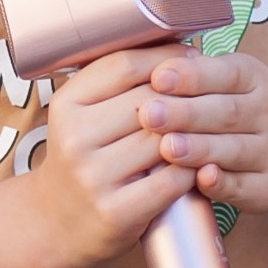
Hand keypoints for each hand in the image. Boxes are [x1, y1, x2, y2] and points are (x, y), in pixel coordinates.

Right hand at [23, 46, 195, 267]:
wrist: (55, 222)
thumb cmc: (83, 158)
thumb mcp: (82, 114)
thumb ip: (117, 83)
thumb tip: (176, 46)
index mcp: (67, 104)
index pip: (124, 66)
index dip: (165, 57)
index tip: (192, 55)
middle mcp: (75, 138)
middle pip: (149, 101)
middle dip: (185, 95)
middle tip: (212, 92)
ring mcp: (94, 177)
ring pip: (164, 140)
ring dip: (194, 134)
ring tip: (213, 127)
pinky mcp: (116, 212)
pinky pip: (170, 182)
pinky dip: (192, 171)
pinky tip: (201, 164)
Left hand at [138, 47, 267, 214]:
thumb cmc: (265, 105)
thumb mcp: (247, 78)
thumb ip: (205, 73)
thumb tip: (156, 60)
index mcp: (258, 80)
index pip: (226, 75)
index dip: (192, 76)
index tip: (159, 77)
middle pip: (225, 113)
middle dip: (186, 114)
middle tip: (150, 113)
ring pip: (232, 151)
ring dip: (199, 150)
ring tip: (167, 147)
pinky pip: (243, 187)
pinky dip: (222, 185)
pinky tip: (201, 179)